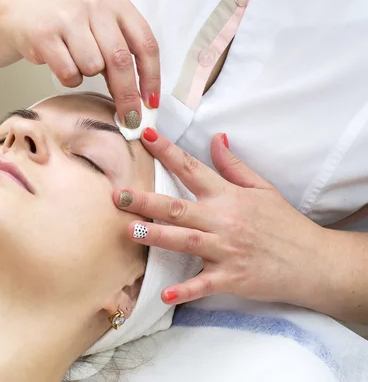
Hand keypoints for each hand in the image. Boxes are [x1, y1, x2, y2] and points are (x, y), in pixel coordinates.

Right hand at [1, 0, 160, 125]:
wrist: (26, 13)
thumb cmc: (71, 28)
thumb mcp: (103, 29)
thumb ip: (124, 53)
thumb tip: (141, 99)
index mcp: (118, 4)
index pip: (145, 44)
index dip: (151, 78)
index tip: (150, 102)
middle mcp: (95, 6)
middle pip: (120, 61)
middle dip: (127, 96)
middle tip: (129, 118)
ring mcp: (69, 18)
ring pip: (93, 67)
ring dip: (87, 75)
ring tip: (77, 63)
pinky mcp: (45, 34)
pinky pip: (68, 72)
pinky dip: (69, 78)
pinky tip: (62, 65)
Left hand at [115, 129, 327, 305]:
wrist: (313, 261)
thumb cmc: (284, 223)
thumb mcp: (262, 188)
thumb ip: (234, 166)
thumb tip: (216, 138)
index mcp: (228, 196)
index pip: (191, 168)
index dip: (167, 151)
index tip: (145, 136)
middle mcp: (223, 220)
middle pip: (178, 207)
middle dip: (146, 201)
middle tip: (118, 196)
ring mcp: (226, 249)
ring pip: (185, 240)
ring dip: (157, 236)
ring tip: (129, 231)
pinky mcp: (231, 277)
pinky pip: (204, 284)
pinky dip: (186, 290)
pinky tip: (166, 294)